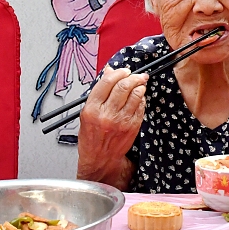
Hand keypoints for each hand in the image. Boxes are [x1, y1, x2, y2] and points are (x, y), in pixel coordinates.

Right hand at [77, 67, 147, 184]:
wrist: (100, 158)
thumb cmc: (92, 136)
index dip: (118, 72)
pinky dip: (141, 98)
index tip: (123, 71)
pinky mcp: (133, 126)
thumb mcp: (87, 112)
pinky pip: (141, 106)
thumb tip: (109, 72)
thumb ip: (98, 92)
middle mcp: (107, 114)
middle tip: (136, 75)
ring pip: (135, 94)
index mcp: (92, 109)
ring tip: (139, 83)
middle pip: (123, 86)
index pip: (107, 82)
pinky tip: (139, 97)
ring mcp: (121, 121)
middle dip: (132, 76)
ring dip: (140, 85)